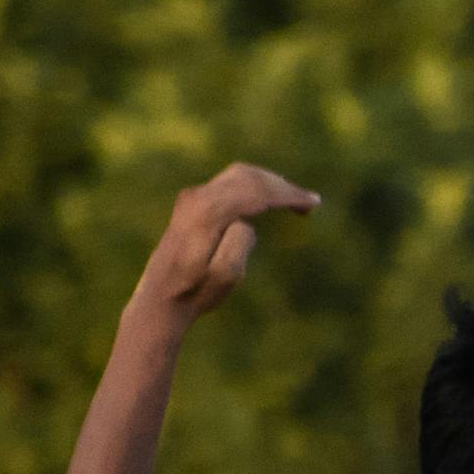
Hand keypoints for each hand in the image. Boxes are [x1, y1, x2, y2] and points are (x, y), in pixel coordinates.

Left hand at [146, 162, 321, 311]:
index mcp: (207, 213)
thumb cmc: (196, 291)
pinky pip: (230, 183)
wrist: (160, 297)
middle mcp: (197, 197)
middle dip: (281, 186)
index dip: (287, 194)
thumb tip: (245, 221)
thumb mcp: (225, 276)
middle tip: (309, 202)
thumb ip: (238, 244)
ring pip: (239, 176)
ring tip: (293, 200)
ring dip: (269, 184)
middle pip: (248, 176)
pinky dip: (254, 187)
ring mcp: (192, 197)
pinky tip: (268, 200)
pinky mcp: (191, 203)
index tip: (313, 203)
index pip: (256, 191)